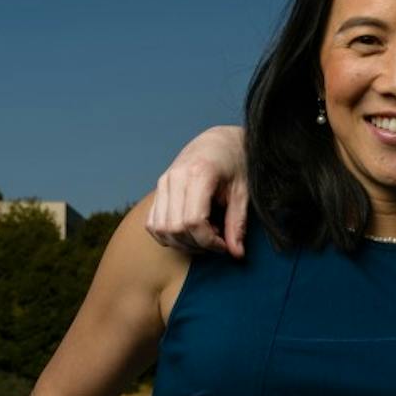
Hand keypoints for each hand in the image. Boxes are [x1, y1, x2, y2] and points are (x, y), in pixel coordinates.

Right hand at [145, 124, 249, 256]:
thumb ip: (238, 223)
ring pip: (160, 228)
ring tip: (204, 235)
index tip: (224, 245)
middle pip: (175, 228)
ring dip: (181, 242)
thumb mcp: (243, 192)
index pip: (193, 221)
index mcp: (199, 174)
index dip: (208, 241)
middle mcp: (175, 178)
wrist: (219, 142)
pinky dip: (168, 235)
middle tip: (217, 241)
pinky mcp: (158, 189)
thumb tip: (236, 254)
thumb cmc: (235, 164)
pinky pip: (152, 223)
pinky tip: (189, 231)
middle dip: (196, 244)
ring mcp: (163, 182)